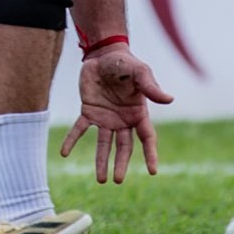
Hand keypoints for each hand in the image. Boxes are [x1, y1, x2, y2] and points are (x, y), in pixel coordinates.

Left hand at [60, 48, 173, 182]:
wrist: (104, 53)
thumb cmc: (125, 63)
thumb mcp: (140, 72)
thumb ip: (151, 87)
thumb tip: (170, 99)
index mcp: (138, 113)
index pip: (147, 138)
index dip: (150, 154)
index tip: (152, 171)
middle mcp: (122, 120)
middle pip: (124, 147)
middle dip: (121, 163)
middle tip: (117, 180)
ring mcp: (105, 118)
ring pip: (103, 144)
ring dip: (101, 161)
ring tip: (101, 180)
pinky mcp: (88, 111)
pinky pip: (79, 129)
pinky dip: (72, 140)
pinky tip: (64, 153)